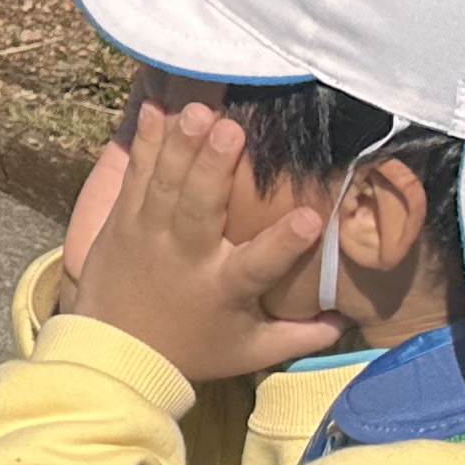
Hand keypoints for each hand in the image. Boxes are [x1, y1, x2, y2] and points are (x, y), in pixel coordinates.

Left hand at [67, 103, 341, 387]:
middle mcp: (186, 256)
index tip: (312, 217)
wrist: (115, 355)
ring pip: (166, 184)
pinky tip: (154, 109)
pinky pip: (133, 176)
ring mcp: (149, 235)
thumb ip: (300, 334)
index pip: (261, 264)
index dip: (286, 242)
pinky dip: (144, 143)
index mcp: (224, 288)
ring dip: (181, 144)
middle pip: (200, 208)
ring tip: (198, 109)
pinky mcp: (120, 222)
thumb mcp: (250, 351)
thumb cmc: (192, 349)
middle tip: (231, 128)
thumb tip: (348, 318)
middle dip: (214, 167)